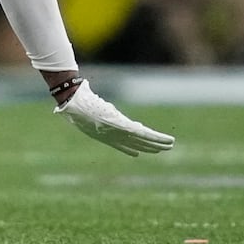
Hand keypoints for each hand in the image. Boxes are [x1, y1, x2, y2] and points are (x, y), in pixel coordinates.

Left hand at [55, 80, 174, 154]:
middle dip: (147, 147)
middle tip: (159, 150)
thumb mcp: (82, 104)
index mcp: (101, 133)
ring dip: (158, 144)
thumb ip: (89, 100)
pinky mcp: (125, 127)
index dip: (127, 149)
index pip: (117, 143)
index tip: (135, 154)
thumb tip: (88, 90)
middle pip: (134, 143)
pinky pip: (145, 135)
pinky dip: (158, 138)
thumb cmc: (74, 102)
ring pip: (143, 141)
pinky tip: (168, 141)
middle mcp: (112, 136)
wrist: (73, 103)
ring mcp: (119, 132)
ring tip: (169, 146)